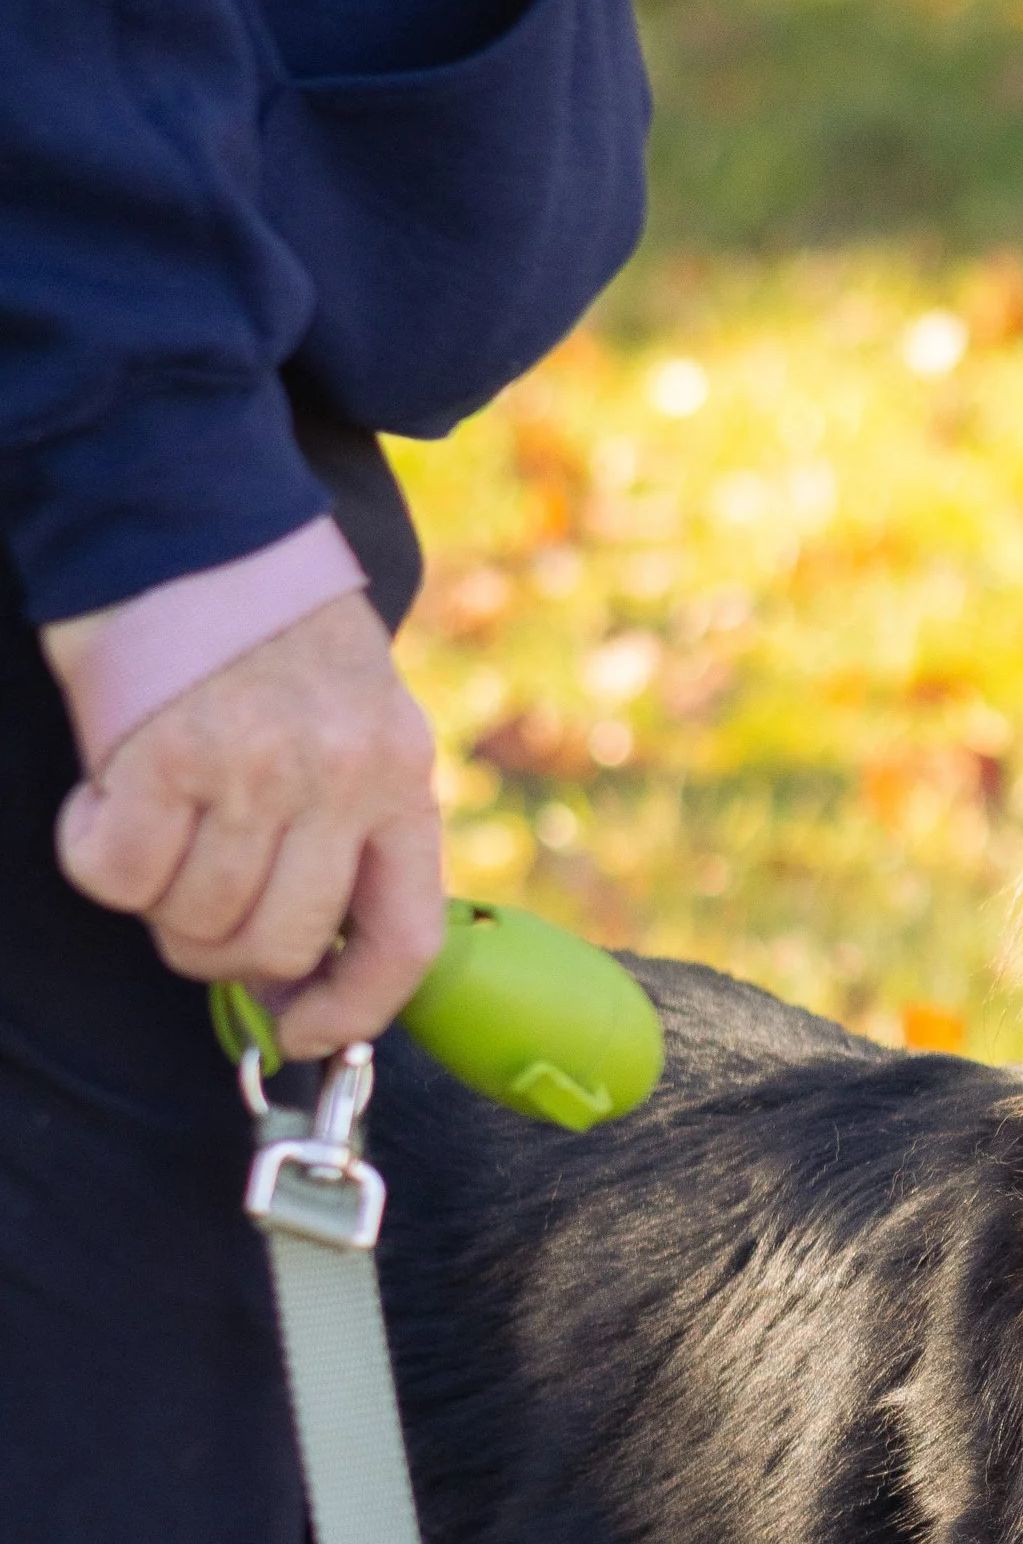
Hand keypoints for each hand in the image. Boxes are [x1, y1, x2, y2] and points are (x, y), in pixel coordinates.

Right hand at [51, 591, 443, 1054]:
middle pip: (281, 945)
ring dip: (157, 902)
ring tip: (150, 827)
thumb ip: (346, 833)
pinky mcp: (163, 751)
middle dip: (222, 951)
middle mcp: (339, 778)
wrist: (184, 510)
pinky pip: (121, 874)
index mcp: (399, 778)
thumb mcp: (353, 721)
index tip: (306, 1033)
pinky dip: (97, 857)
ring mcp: (254, 766)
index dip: (354, 1011)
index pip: (403, 941)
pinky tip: (104, 799)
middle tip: (189, 894)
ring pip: (197, 920)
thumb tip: (305, 976)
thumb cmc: (263, 628)